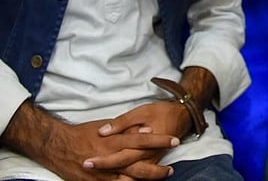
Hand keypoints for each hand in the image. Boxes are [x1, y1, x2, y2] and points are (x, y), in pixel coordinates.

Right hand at [24, 118, 175, 180]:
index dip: (160, 140)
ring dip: (145, 180)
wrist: (58, 145)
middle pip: (139, 164)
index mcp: (115, 139)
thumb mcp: (108, 126)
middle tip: (171, 169)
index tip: (175, 140)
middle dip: (157, 168)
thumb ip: (127, 129)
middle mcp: (111, 157)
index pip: (143, 139)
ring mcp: (103, 173)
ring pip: (129, 180)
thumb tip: (147, 130)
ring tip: (160, 178)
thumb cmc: (84, 132)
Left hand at [86, 101, 188, 175]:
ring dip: (113, 177)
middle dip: (103, 170)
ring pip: (131, 175)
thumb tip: (103, 131)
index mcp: (142, 143)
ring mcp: (150, 161)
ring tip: (94, 177)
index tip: (86, 162)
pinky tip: (113, 177)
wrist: (183, 116)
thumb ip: (122, 122)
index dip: (103, 161)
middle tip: (85, 168)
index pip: (119, 157)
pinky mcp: (152, 161)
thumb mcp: (142, 111)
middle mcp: (146, 156)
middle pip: (122, 169)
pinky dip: (126, 178)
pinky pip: (138, 174)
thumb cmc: (161, 112)